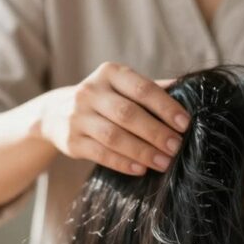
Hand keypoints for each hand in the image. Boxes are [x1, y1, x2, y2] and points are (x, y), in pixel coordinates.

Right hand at [34, 62, 189, 175]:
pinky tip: (141, 169)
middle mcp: (91, 91)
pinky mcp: (71, 141)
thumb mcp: (121, 86)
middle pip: (128, 114)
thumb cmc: (104, 99)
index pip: (142, 88)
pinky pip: (100, 154)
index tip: (185, 124)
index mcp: (109, 73)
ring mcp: (78, 116)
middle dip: (156, 132)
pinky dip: (122, 163)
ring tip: (164, 162)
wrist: (55, 113)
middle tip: (176, 147)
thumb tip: (188, 89)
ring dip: (142, 151)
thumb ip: (151, 88)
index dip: (165, 107)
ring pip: (114, 136)